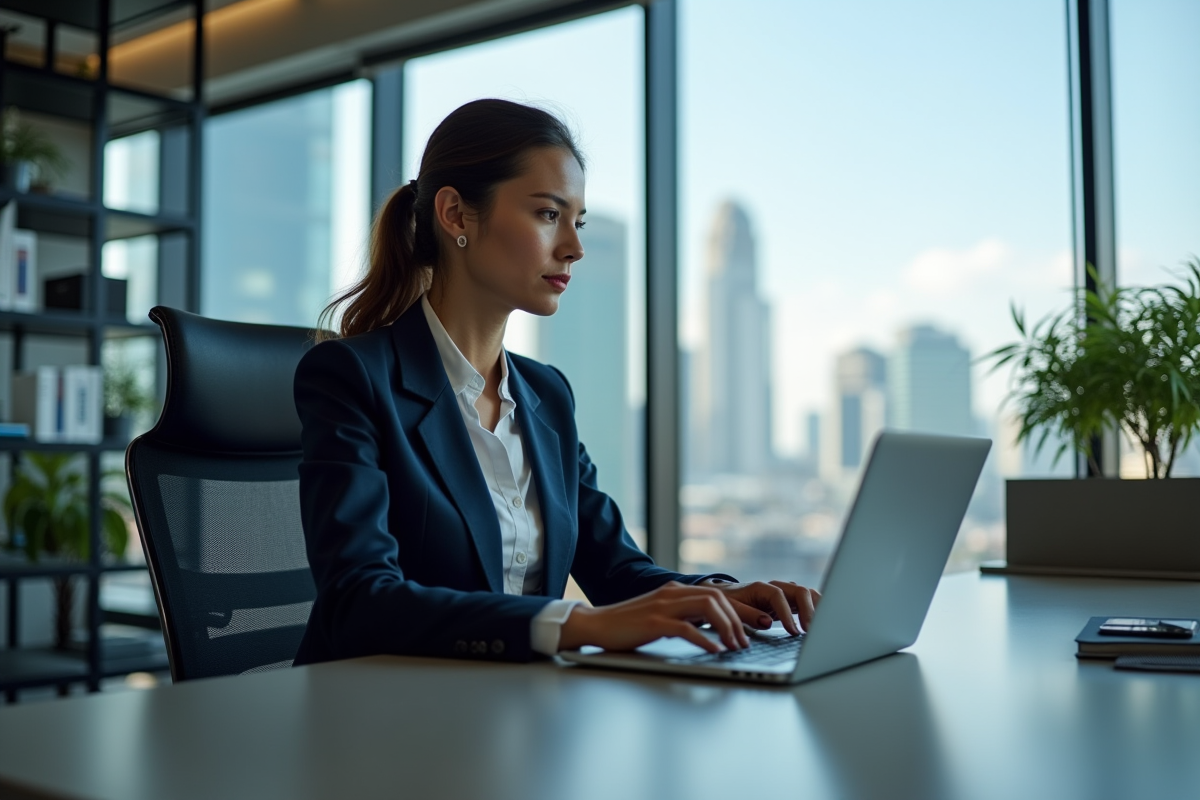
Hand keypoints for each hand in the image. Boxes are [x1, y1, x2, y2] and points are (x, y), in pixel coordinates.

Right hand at [558, 581, 750, 653]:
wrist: (596, 624)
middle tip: (746, 641)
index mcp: (675, 591)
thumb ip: (682, 616)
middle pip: (717, 598)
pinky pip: (687, 628)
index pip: (716, 594)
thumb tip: (710, 629)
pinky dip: (705, 640)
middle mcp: (672, 593)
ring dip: (727, 628)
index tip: (752, 627)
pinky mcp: (654, 622)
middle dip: (738, 619)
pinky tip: (715, 650)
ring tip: (735, 646)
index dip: (738, 610)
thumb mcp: (660, 616)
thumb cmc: (628, 625)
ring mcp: (663, 606)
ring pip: (707, 607)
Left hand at [703, 579, 821, 635]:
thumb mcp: (732, 609)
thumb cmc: (730, 603)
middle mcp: (778, 587)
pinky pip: (809, 603)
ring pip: (808, 595)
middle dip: (808, 611)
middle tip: (811, 631)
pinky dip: (818, 611)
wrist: (729, 596)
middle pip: (800, 591)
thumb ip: (747, 614)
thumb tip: (767, 622)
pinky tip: (823, 624)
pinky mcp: (792, 602)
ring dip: (817, 609)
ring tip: (822, 627)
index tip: (793, 631)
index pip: (779, 596)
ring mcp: (787, 593)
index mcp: (762, 587)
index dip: (787, 613)